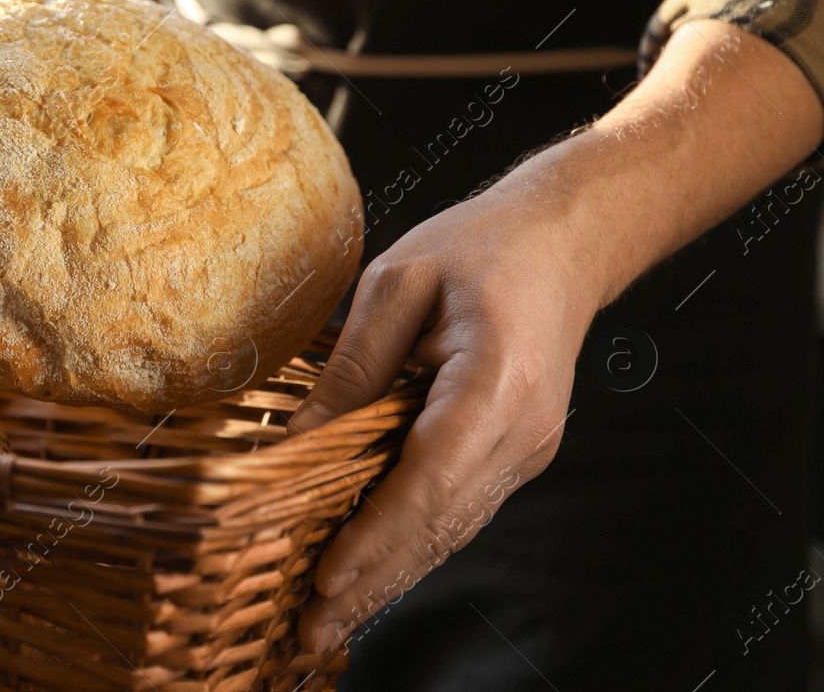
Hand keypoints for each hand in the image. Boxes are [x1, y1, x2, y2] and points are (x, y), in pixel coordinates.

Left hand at [288, 20, 822, 654]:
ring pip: (451, 530)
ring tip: (326, 619)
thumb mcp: (397, 283)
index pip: (426, 482)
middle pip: (439, 525)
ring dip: (390, 576)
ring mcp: (527, 449)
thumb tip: (297, 439)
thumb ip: (352, 367)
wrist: (567, 237)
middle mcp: (522, 433)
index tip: (324, 578)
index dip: (373, 537)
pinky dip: (413, 545)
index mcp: (496, 385)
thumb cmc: (483, 244)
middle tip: (307, 628)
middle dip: (372, 580)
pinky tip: (371, 572)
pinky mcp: (517, 451)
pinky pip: (460, 510)